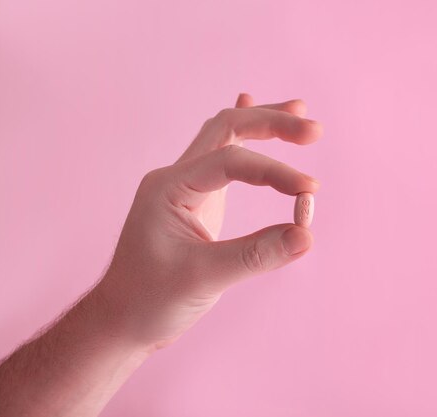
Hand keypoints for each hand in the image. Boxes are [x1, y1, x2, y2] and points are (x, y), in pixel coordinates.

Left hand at [95, 93, 321, 350]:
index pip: (231, 163)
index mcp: (169, 188)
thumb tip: (306, 235)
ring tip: (299, 110)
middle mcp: (174, 177)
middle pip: (227, 129)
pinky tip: (251, 109)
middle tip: (314, 130)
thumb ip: (256, 255)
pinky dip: (243, 135)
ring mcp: (185, 186)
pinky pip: (222, 156)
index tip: (310, 192)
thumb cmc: (151, 300)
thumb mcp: (204, 279)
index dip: (275, 173)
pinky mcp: (197, 199)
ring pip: (224, 136)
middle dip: (272, 124)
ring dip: (262, 122)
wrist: (122, 318)